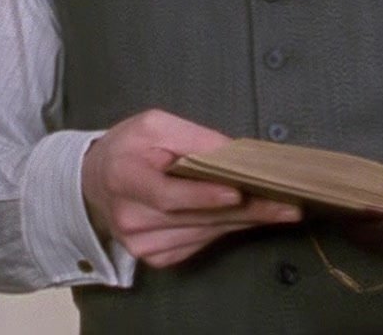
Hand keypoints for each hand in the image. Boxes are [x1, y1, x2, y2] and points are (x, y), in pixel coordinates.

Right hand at [81, 109, 301, 268]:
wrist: (96, 181)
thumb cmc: (129, 147)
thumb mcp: (154, 125)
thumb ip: (192, 138)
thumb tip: (234, 154)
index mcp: (125, 178)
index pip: (167, 195)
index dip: (203, 196)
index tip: (237, 193)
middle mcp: (131, 218)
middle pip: (196, 218)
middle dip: (246, 210)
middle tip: (286, 204)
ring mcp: (142, 245)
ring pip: (204, 233)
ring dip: (244, 221)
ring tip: (280, 209)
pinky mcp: (156, 258)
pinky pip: (200, 243)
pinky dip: (226, 228)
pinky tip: (247, 216)